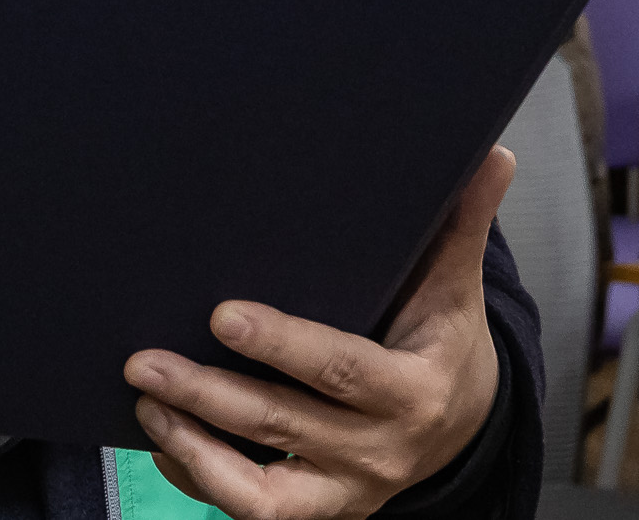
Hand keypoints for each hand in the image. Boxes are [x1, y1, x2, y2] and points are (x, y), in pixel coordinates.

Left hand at [125, 148, 512, 518]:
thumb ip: (462, 226)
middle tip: (145, 361)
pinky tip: (163, 442)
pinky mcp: (319, 512)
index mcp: (411, 391)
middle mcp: (377, 450)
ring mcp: (346, 490)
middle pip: (283, 424)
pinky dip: (203, 479)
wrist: (464, 427)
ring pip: (261, 490)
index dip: (281, 346)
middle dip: (209, 394)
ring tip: (146, 401)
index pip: (340, 370)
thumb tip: (494, 154)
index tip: (221, 316)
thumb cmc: (442, 342)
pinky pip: (255, 510)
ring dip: (194, 447)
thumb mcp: (456, 290)